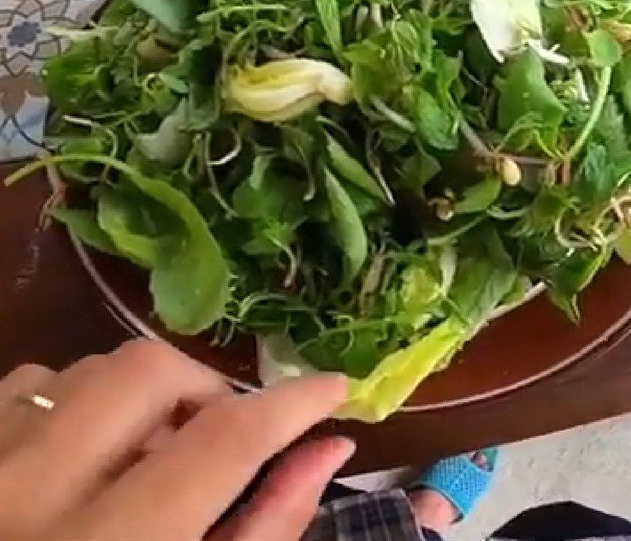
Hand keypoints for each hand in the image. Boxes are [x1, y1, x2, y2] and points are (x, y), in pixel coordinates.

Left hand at [0, 339, 352, 540]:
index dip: (292, 403)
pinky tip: (78, 457)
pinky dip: (70, 404)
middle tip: (215, 433)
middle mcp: (30, 502)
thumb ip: (267, 528)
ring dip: (136, 400)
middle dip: (200, 388)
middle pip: (145, 372)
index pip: (223, 443)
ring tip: (144, 457)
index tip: (335, 387)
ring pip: (83, 370)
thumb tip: (329, 448)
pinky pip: (26, 385)